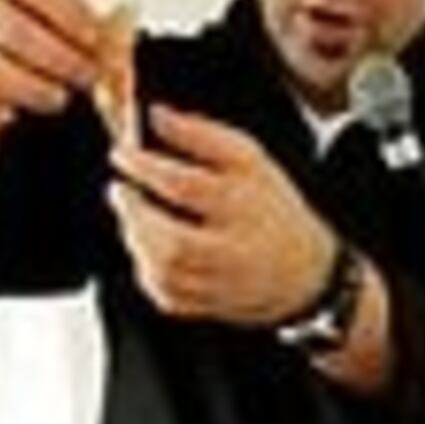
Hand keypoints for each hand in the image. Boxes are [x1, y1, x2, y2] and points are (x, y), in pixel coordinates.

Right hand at [0, 0, 103, 155]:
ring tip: (61, 98)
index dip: (65, 9)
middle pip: (11, 26)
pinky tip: (15, 115)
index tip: (95, 37)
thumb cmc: (8, 39)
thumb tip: (128, 18)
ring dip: (34, 86)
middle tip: (90, 76)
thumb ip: (87, 22)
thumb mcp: (47, 19)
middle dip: (60, 56)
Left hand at [110, 103, 341, 327]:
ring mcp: (222, 285)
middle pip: (172, 244)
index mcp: (244, 206)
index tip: (122, 154)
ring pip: (164, 273)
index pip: (185, 186)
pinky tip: (149, 247)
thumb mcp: (248, 158)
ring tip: (134, 215)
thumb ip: (200, 133)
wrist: (304, 270)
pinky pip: (166, 295)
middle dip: (135, 213)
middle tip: (120, 189)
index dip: (144, 167)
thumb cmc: (270, 208)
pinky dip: (147, 269)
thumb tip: (156, 116)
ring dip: (137, 239)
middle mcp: (235, 251)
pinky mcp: (209, 307)